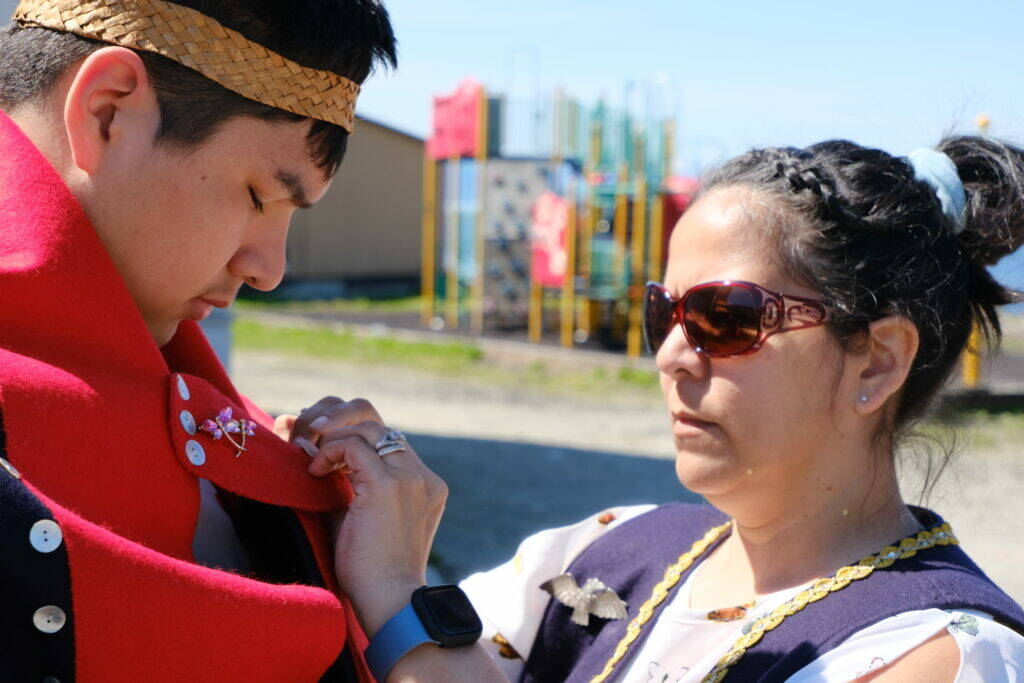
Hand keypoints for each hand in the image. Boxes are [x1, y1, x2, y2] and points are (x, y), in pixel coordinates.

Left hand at [300, 397, 448, 637]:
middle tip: (308, 436)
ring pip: (366, 425)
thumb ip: (336, 478)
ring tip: (310, 455)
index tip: (319, 445)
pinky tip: (315, 472)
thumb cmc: (370, 570)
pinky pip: (352, 445)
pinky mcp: (388, 484)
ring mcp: (409, 476)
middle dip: (337, 420)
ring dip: (330, 434)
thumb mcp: (354, 516)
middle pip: (377, 419)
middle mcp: (421, 473)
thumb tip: (297, 437)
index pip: (384, 436)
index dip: (348, 431)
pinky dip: (328, 451)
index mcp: (422, 482)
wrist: (388, 600)